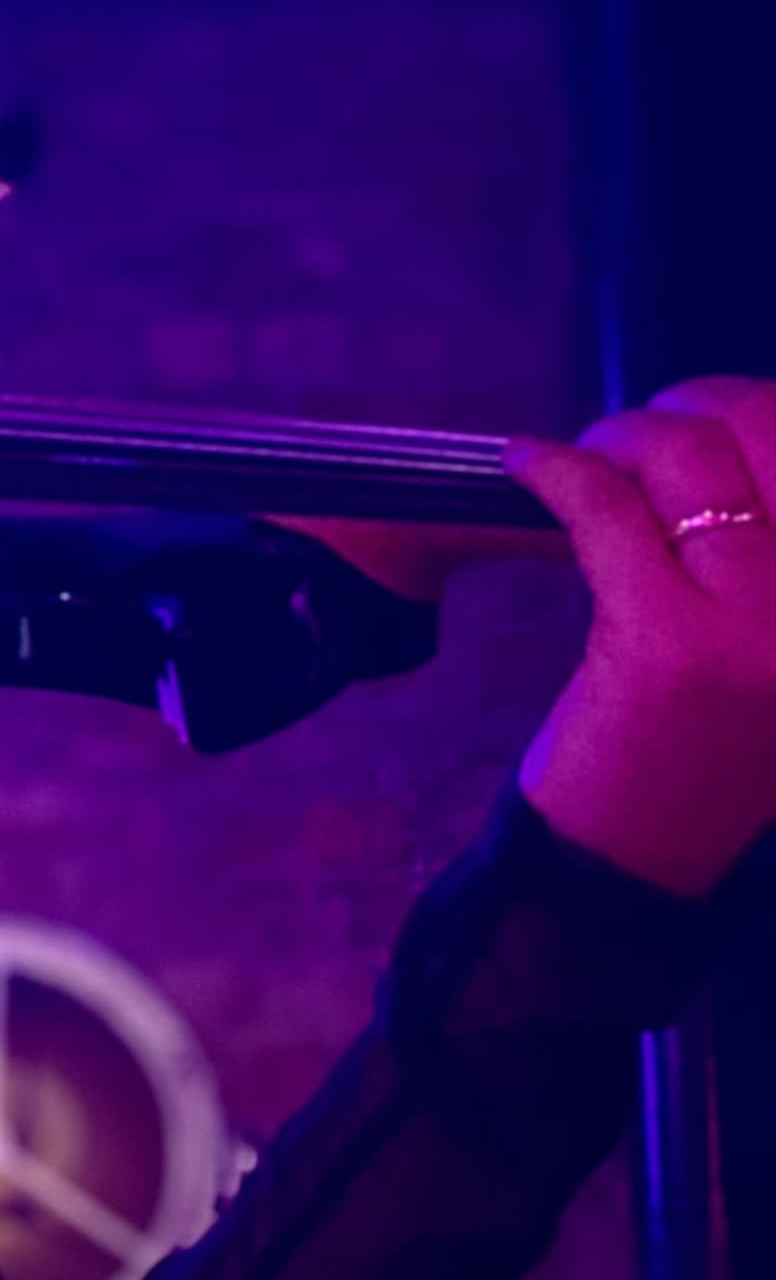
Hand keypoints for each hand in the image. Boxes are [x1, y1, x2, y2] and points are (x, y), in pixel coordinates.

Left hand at [509, 377, 775, 897]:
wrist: (636, 873)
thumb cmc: (704, 756)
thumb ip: (773, 555)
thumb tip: (741, 429)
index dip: (766, 410)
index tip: (719, 412)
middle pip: (775, 432)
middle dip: (700, 406)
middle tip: (648, 426)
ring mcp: (761, 629)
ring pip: (689, 461)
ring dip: (628, 434)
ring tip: (593, 453)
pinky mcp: (668, 644)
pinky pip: (606, 511)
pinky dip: (558, 471)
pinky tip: (528, 466)